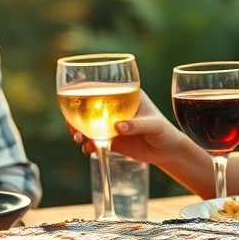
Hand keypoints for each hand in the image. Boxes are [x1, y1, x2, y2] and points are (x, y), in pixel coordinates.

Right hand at [71, 90, 187, 166]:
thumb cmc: (164, 132)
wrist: (167, 152)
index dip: (82, 87)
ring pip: (85, 124)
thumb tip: (118, 127)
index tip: (70, 89)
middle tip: (73, 126)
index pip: (100, 87)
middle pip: (86, 106)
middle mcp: (114, 108)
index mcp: (124, 95)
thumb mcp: (154, 125)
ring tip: (78, 139)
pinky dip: (87, 144)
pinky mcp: (110, 141)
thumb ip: (137, 125)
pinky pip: (93, 141)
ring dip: (77, 130)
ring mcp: (110, 125)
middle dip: (74, 114)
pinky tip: (89, 149)